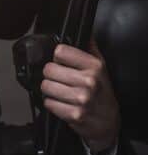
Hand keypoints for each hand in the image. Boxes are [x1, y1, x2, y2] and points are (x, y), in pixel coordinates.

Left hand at [40, 38, 120, 154]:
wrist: (108, 122)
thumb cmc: (102, 93)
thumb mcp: (101, 67)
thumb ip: (89, 48)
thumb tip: (83, 32)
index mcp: (94, 66)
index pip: (60, 51)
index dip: (57, 57)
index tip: (62, 63)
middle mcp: (89, 81)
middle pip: (49, 69)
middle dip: (51, 75)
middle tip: (60, 80)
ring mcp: (82, 98)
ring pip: (45, 86)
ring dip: (50, 90)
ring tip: (61, 92)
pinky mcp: (74, 114)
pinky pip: (48, 103)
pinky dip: (52, 104)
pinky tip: (63, 103)